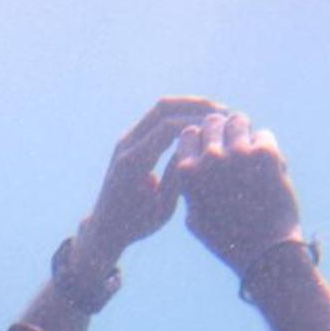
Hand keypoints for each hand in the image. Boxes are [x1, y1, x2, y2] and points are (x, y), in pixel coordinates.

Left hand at [72, 96, 227, 264]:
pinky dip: (179, 115)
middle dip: (195, 105)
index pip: (167, 128)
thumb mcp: (163, 206)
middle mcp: (126, 145)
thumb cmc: (137, 223)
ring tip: (216, 114)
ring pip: (160, 108)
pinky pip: (157, 118)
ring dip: (189, 106)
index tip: (220, 126)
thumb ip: (178, 176)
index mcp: (133, 162)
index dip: (196, 122)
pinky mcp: (131, 139)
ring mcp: (126, 139)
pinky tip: (200, 122)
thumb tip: (200, 148)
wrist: (105, 225)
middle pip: (162, 108)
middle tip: (223, 112)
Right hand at [168, 110, 303, 275]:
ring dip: (243, 131)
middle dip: (222, 130)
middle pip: (212, 121)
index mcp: (187, 173)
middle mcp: (210, 159)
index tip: (210, 147)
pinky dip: (266, 147)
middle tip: (232, 142)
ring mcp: (239, 153)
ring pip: (238, 120)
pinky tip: (268, 165)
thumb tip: (189, 165)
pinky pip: (264, 135)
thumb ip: (189, 190)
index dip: (200, 138)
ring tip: (250, 149)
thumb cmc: (227, 241)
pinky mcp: (266, 153)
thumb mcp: (195, 220)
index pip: (188, 134)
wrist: (264, 252)